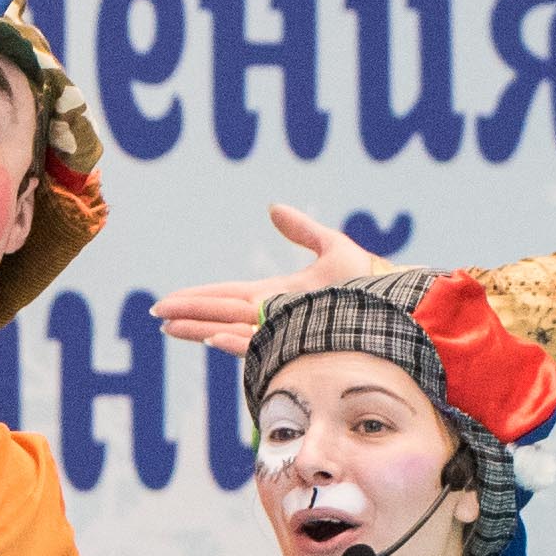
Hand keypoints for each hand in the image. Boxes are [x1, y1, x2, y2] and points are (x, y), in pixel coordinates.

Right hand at [152, 200, 368, 353]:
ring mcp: (284, 333)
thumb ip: (303, 230)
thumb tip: (273, 209)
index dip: (198, 296)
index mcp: (277, 294)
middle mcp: (274, 316)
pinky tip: (215, 338)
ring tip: (171, 328)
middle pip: (221, 313)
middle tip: (156, 315)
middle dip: (188, 314)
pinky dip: (236, 343)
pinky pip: (261, 346)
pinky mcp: (298, 346)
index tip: (170, 300)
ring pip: (231, 331)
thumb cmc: (372, 286)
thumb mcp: (334, 249)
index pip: (228, 295)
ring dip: (201, 330)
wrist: (399, 310)